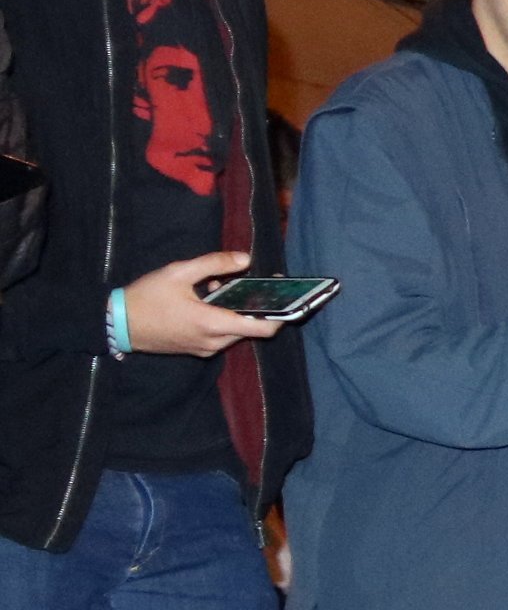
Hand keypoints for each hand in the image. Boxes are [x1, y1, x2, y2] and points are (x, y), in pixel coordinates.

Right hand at [120, 253, 281, 358]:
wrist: (116, 323)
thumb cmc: (146, 297)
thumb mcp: (179, 272)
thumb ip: (215, 263)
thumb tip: (245, 259)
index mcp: (212, 324)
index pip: (263, 328)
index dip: (281, 315)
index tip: (289, 299)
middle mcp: (213, 342)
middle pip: (250, 327)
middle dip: (252, 305)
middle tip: (248, 283)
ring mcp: (204, 349)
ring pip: (234, 330)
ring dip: (234, 310)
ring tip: (215, 286)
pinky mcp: (196, 350)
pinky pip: (219, 335)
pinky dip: (221, 318)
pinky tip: (204, 299)